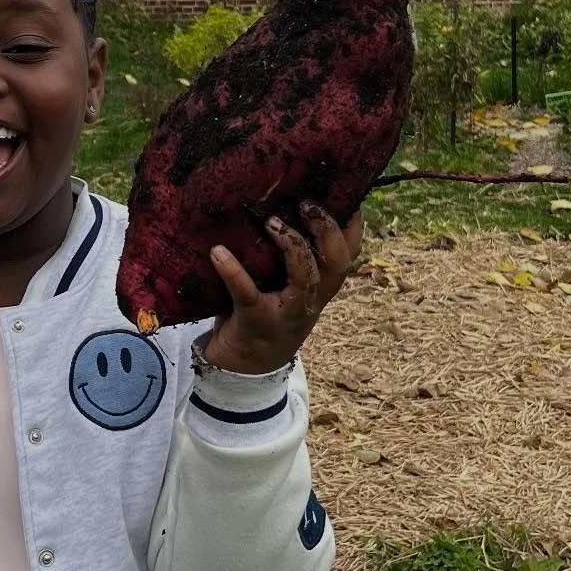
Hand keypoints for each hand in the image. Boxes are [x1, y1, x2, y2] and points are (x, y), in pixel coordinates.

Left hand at [202, 203, 362, 375]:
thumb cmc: (260, 318)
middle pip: (337, 264)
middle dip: (328, 231)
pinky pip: (246, 293)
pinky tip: (217, 252)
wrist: (240, 371)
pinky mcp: (255, 321)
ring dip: (292, 245)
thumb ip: (286, 261)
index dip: (353, 228)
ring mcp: (285, 313)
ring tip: (271, 222)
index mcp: (319, 290)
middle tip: (308, 205)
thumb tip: (274, 206)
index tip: (347, 198)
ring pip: (304, 277)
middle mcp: (310, 301)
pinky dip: (232, 271)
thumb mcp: (282, 291)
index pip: (348, 256)